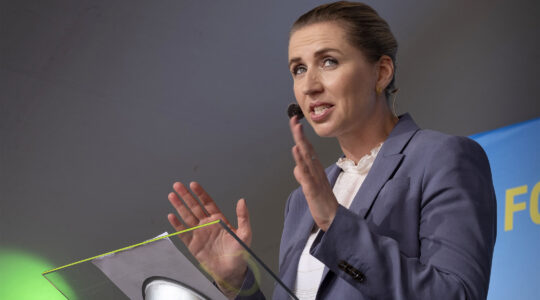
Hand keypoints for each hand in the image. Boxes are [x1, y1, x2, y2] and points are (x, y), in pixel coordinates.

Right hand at [167, 181, 251, 297]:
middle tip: (178, 185)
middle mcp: (207, 224)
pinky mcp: (193, 245)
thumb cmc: (239, 253)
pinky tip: (171, 216)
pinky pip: (183, 233)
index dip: (200, 193)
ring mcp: (199, 233)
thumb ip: (243, 217)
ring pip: (187, 216)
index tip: (193, 184)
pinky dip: (177, 225)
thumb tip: (242, 200)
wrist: (231, 272)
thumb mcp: (245, 234)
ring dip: (179, 206)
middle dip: (186, 196)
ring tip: (172, 196)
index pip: (207, 203)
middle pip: (194, 207)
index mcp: (219, 219)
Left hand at [290, 116, 338, 230]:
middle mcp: (316, 171)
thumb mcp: (310, 188)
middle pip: (306, 149)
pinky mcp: (313, 189)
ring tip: (297, 130)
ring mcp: (315, 179)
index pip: (306, 149)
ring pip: (306, 158)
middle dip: (300, 134)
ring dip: (301, 143)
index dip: (300, 136)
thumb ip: (303, 177)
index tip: (295, 123)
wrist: (332, 218)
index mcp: (315, 169)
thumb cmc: (322, 202)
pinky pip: (306, 175)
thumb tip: (297, 169)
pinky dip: (301, 164)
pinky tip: (296, 155)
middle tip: (294, 120)